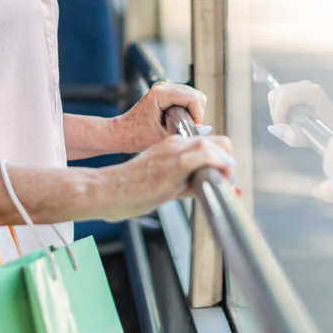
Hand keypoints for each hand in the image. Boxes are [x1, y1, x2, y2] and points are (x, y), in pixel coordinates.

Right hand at [96, 134, 235, 220]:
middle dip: (228, 161)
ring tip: (222, 184)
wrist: (104, 189)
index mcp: (173, 146)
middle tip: (225, 182)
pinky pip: (201, 156)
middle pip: (218, 141)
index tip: (223, 177)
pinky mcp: (170, 165)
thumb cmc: (130, 189)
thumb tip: (218, 192)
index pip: (211, 143)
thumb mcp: (167, 184)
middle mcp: (175, 144)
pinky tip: (217, 179)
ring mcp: (172, 152)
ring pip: (212, 146)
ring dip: (225, 164)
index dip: (224, 158)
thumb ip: (192, 185)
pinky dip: (216, 165)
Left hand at [112, 81, 208, 152]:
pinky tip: (179, 121)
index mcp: (160, 93)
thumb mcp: (162, 137)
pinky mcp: (166, 93)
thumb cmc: (136, 135)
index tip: (190, 129)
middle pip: (197, 96)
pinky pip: (187, 99)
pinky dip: (189, 110)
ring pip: (194, 97)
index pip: (194, 98)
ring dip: (193, 112)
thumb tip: (205, 128)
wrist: (122, 133)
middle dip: (196, 114)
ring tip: (181, 125)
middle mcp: (163, 86)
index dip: (197, 115)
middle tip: (186, 128)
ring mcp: (165, 88)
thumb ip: (184, 132)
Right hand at [267, 80, 332, 146]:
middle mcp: (305, 85)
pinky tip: (291, 117)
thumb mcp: (309, 138)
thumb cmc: (326, 131)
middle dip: (276, 113)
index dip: (279, 113)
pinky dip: (279, 109)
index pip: (284, 97)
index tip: (283, 127)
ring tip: (290, 122)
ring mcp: (299, 85)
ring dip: (277, 111)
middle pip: (275, 95)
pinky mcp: (294, 89)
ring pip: (274, 96)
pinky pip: (277, 97)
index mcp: (312, 92)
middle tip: (286, 126)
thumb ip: (290, 136)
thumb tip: (274, 129)